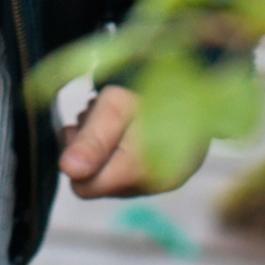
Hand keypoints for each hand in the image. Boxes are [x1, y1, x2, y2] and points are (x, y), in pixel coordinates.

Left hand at [58, 85, 204, 198]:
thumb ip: (92, 140)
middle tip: (95, 119)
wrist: (195, 77)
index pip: (84, 187)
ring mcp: (166, 181)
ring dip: (105, 150)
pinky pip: (133, 173)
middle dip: (90, 153)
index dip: (75, 159)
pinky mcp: (172, 174)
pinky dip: (124, 151)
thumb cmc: (149, 87)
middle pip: (98, 183)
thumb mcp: (114, 106)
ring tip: (115, 120)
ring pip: (113, 178)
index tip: (78, 129)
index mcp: (140, 171)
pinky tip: (131, 127)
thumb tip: (68, 170)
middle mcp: (155, 184)